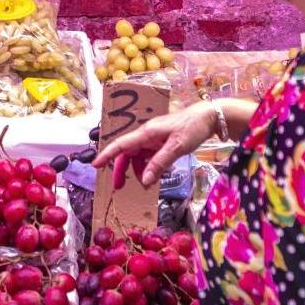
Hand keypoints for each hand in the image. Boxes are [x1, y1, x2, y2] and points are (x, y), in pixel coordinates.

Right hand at [95, 98, 255, 188]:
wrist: (209, 117)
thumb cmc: (192, 128)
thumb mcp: (176, 148)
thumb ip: (159, 164)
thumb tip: (144, 181)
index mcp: (146, 133)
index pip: (121, 144)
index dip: (107, 155)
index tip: (95, 165)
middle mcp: (146, 134)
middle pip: (127, 153)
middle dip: (121, 169)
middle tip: (118, 187)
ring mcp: (154, 138)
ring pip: (138, 156)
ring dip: (138, 170)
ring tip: (144, 184)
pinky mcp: (162, 142)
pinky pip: (149, 156)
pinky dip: (149, 167)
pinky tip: (154, 175)